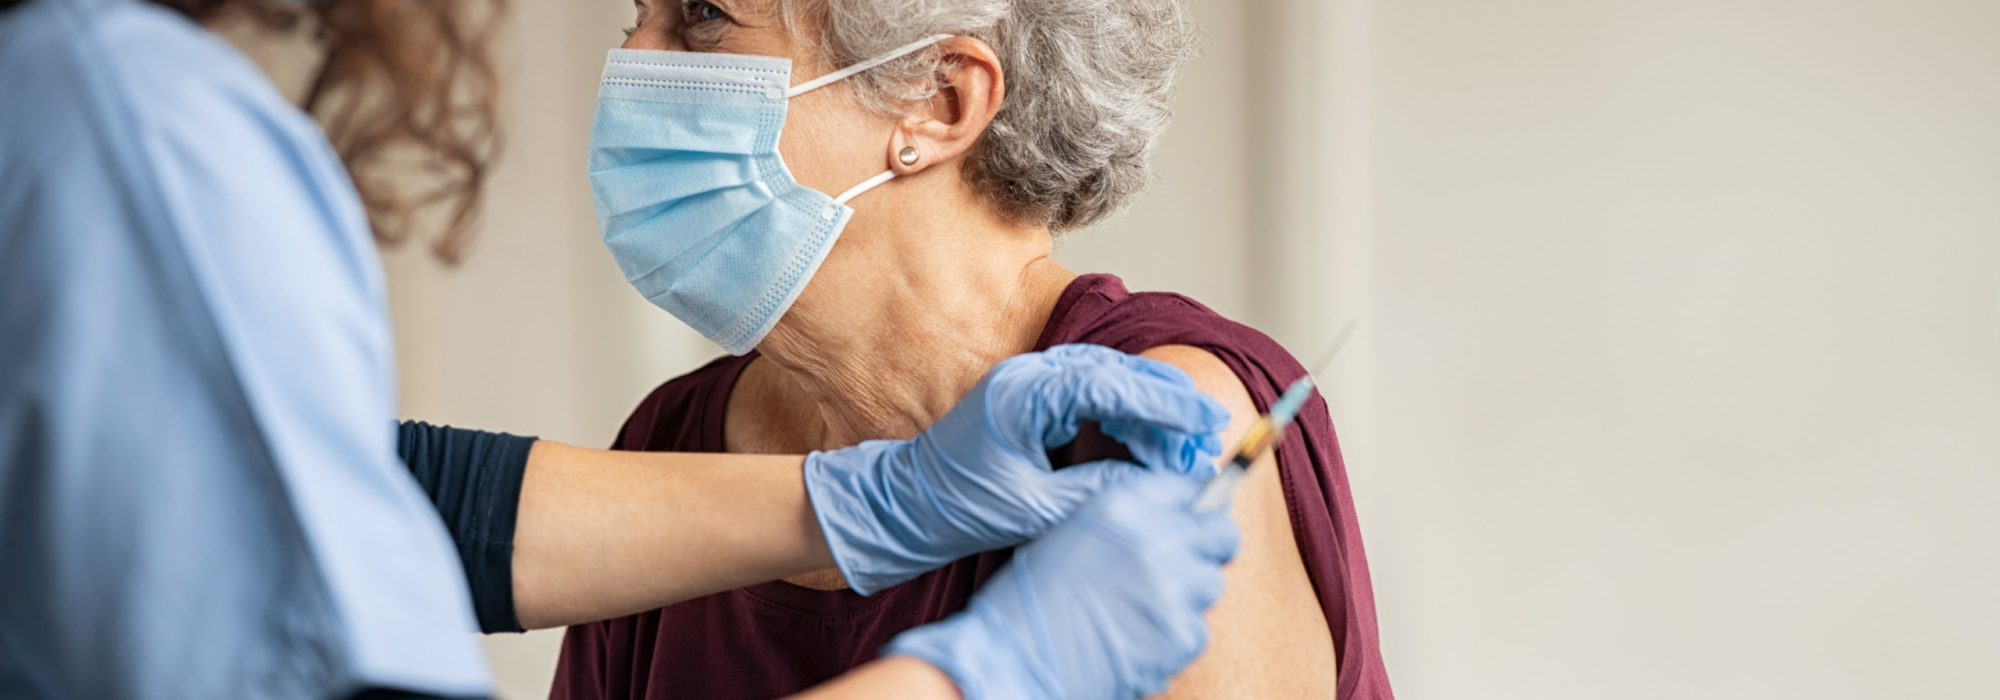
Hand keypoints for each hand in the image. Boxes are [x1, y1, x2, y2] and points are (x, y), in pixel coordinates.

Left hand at [804, 344, 1228, 593]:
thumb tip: (1157, 485)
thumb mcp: (1036, 509)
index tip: (1205, 422)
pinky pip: (1090, 393)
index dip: (1165, 403)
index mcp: (1023, 395)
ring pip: (1108, 379)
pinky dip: (1124, 413)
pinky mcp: (1030, 397)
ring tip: (1186, 442)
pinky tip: (1147, 440)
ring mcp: (1028, 381)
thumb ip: (1098, 492)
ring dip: (1148, 408)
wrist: (906, 505)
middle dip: (1166, 403)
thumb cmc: (958, 507)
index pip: (1111, 385)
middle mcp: (1027, 376)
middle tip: (1207, 433)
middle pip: (1116, 372)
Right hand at [882, 470, 1240, 699]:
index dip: (1197, 506)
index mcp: (1123, 507)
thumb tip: (1176, 520)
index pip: (1190, 488)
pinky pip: (1198, 630)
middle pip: (1222, 533)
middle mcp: (1155, 539)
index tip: (1197, 518)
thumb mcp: (1072, 534)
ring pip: (1211, 585)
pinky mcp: (1181, 634)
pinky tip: (1137, 638)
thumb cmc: (1031, 601)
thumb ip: (1127, 521)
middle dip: (1208, 548)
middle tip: (1184, 566)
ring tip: (1141, 611)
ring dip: (1187, 596)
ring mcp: (1173, 588)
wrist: (1015, 657)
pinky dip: (1174, 637)